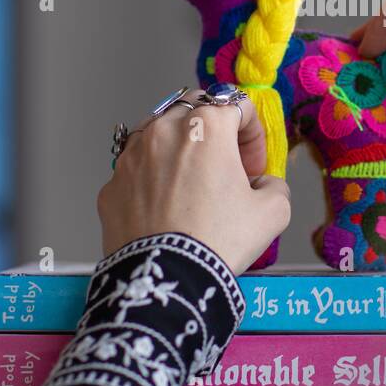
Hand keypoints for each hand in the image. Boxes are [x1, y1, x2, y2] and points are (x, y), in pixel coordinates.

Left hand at [97, 94, 290, 272]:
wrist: (167, 280)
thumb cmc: (218, 240)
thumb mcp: (273, 212)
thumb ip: (274, 186)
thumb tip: (263, 186)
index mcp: (206, 126)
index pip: (239, 105)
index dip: (254, 135)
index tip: (255, 167)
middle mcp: (163, 130)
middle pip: (195, 108)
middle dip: (215, 131)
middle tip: (226, 168)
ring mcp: (131, 156)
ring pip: (159, 133)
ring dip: (179, 148)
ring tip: (192, 184)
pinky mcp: (111, 185)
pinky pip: (136, 169)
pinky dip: (152, 178)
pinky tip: (166, 207)